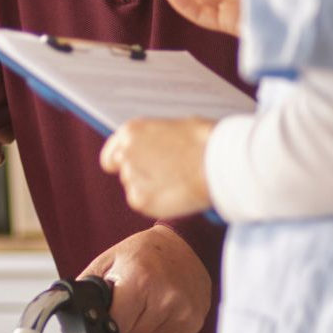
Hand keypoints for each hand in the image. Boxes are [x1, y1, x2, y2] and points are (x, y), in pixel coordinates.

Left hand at [78, 224, 211, 332]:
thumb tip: (69, 309)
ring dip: (143, 330)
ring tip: (147, 304)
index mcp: (140, 280)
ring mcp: (183, 311)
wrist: (185, 244)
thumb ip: (88, 287)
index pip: (117, 326)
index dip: (109, 325)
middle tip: (129, 305)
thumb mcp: (109, 261)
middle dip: (125, 326)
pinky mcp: (194, 321)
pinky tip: (162, 309)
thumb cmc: (145, 252)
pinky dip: (160, 331)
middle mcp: (165, 297)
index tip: (108, 317)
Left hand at [100, 117, 214, 218]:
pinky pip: (144, 203)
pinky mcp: (140, 200)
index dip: (123, 163)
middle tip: (168, 175)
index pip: (111, 155)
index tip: (136, 169)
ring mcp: (131, 177)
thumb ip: (157, 140)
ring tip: (178, 182)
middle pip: (126, 172)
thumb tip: (157, 147)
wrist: (221, 162)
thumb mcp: (176, 128)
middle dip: (143, 174)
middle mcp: (125, 153)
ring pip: (136, 188)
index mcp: (132, 131)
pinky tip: (176, 193)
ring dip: (151, 188)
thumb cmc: (207, 141)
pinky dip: (157, 202)